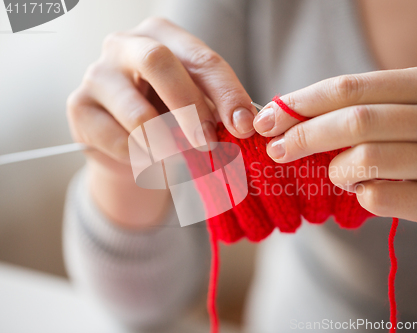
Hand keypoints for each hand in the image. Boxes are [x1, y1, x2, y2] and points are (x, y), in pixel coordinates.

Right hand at [67, 17, 255, 228]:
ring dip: (167, 145)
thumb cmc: (168, 116)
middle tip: (208, 142)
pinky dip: (142, 160)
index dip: (227, 93)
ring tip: (180, 161)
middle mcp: (125, 45)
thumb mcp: (197, 104)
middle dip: (190, 107)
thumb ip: (218, 108)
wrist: (127, 144)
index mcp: (162, 36)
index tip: (245, 127)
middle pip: (157, 62)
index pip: (201, 58)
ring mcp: (96, 74)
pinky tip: (151, 163)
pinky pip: (118, 140)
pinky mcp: (78, 107)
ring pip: (136, 112)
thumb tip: (247, 123)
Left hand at [254, 67, 416, 251]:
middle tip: (277, 149)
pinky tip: (363, 192)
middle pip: (355, 121)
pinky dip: (360, 195)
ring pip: (367, 159)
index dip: (302, 103)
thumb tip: (291, 117)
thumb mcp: (416, 111)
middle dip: (305, 135)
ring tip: (336, 173)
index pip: (350, 87)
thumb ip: (365, 109)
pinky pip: (383, 197)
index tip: (268, 118)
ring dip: (336, 169)